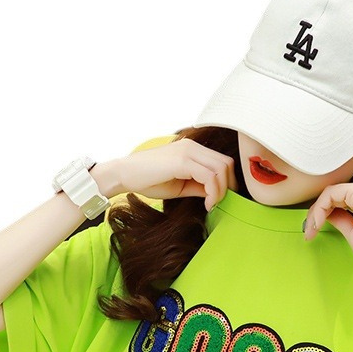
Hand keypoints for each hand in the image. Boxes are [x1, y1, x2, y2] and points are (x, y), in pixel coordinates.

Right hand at [110, 139, 237, 210]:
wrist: (123, 175)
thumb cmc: (148, 180)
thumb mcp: (181, 185)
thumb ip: (199, 186)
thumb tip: (217, 194)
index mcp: (192, 149)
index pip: (221, 161)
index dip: (227, 181)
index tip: (220, 199)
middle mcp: (192, 146)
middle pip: (226, 163)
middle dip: (228, 186)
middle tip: (218, 203)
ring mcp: (187, 151)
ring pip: (221, 168)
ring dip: (221, 190)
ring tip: (210, 204)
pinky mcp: (182, 161)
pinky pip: (209, 176)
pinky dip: (213, 192)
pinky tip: (206, 204)